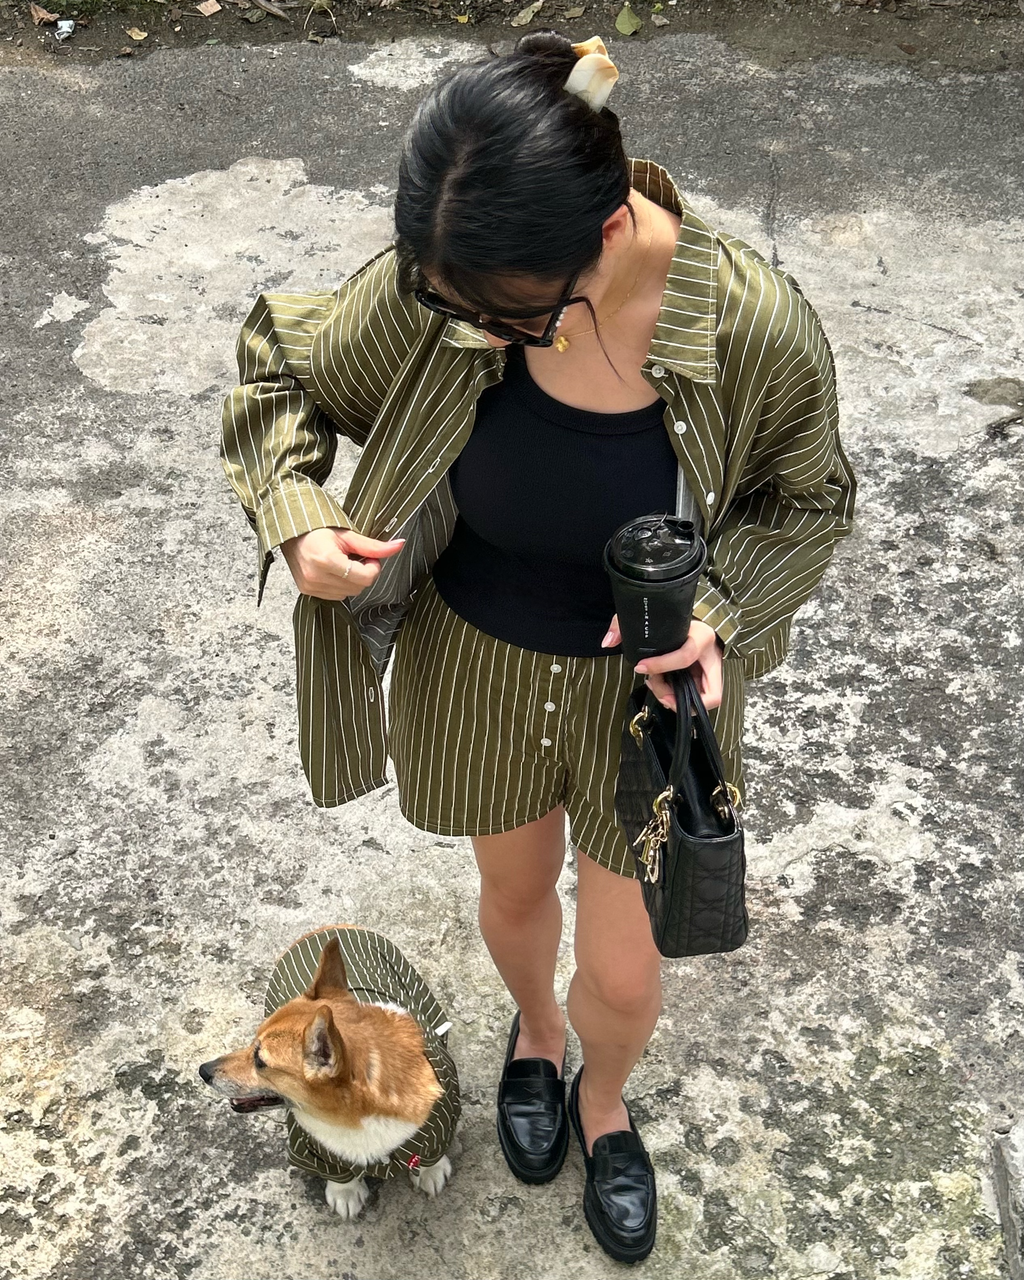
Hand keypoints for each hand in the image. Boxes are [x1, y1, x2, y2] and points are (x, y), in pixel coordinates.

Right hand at [278, 527, 404, 599]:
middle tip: (357, 557)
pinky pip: (336, 596)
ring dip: (352, 580)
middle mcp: (316, 577)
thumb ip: (373, 545)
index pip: (365, 578)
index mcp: (326, 560)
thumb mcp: (347, 534)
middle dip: (363, 573)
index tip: (370, 556)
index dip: (373, 567)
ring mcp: (310, 586)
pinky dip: (340, 585)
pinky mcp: (307, 591)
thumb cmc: (317, 530)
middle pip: (358, 587)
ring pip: (348, 594)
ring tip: (343, 562)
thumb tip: (399, 545)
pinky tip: (334, 570)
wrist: (290, 532)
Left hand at [601, 614, 723, 712]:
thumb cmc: (676, 618)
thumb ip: (625, 625)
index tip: (640, 667)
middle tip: (656, 689)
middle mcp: (713, 658)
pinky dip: (678, 699)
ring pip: (703, 701)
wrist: (695, 618)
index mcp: (703, 636)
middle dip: (678, 698)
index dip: (661, 665)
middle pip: (708, 693)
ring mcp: (711, 672)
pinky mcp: (706, 681)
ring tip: (656, 686)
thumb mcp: (654, 616)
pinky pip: (696, 700)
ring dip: (676, 700)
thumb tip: (608, 641)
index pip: (685, 656)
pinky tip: (662, 687)